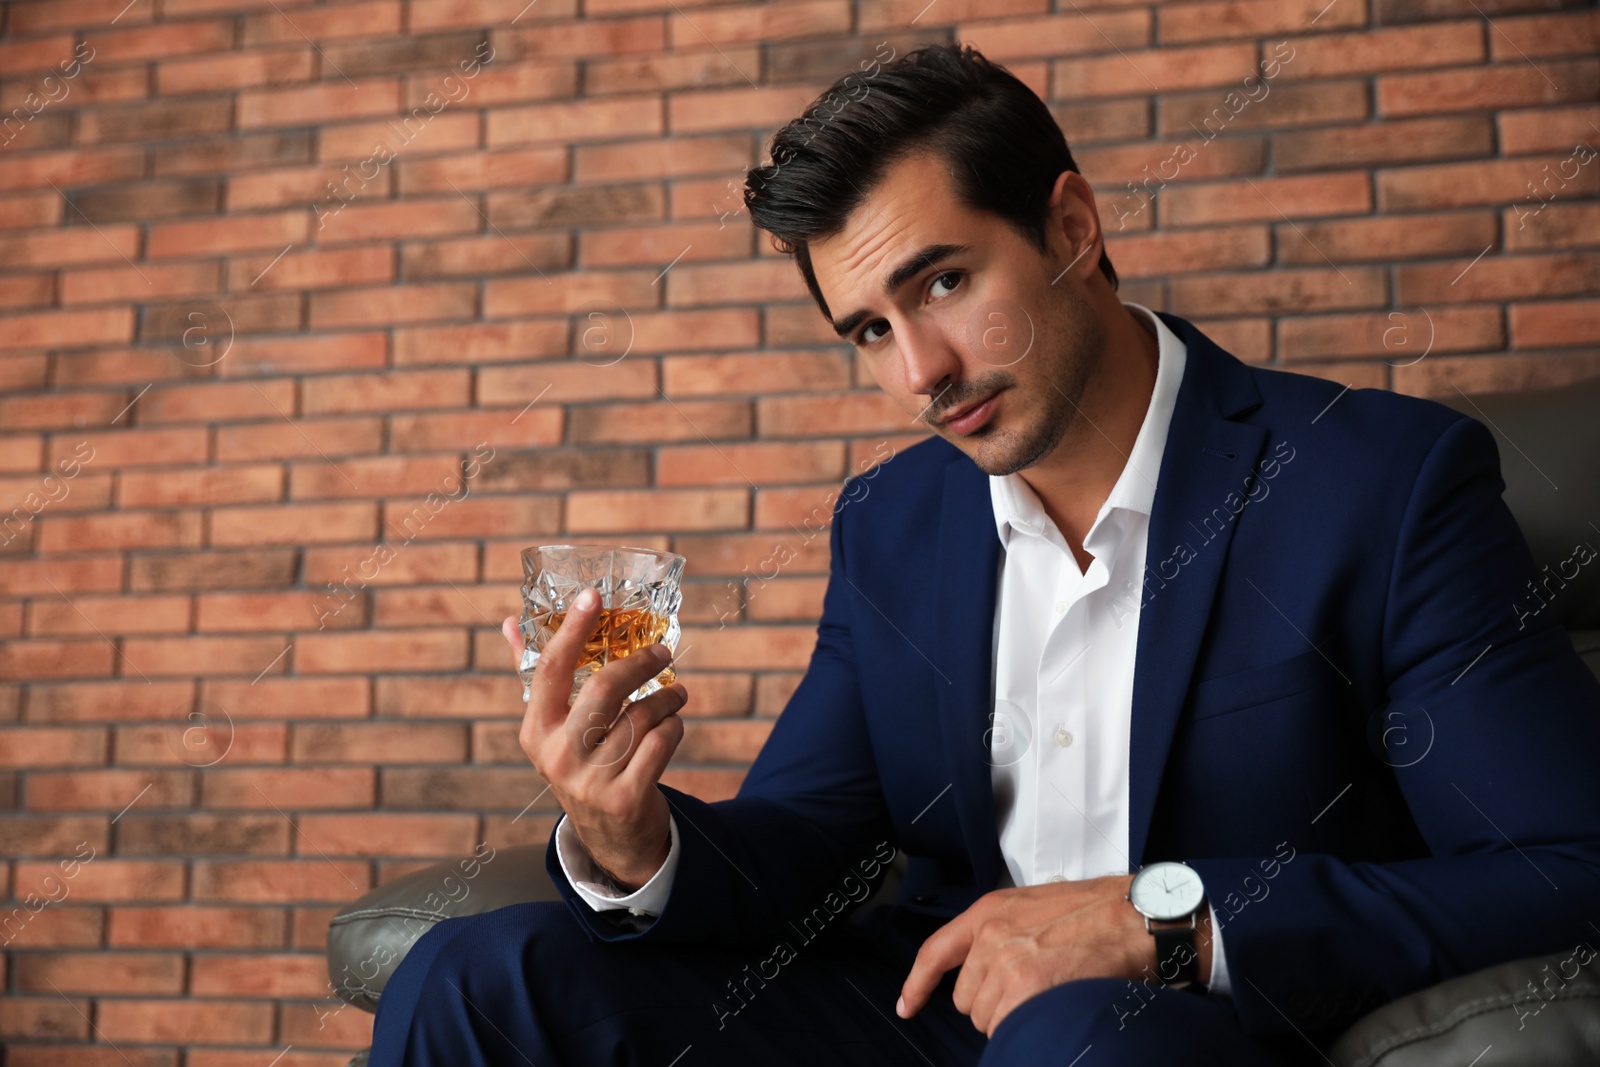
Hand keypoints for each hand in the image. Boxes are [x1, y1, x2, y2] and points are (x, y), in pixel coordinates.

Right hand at [502, 588, 686, 890]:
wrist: (610, 836)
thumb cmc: (583, 763)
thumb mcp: (553, 727)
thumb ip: (534, 675)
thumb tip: (511, 620)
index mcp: (536, 731)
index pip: (549, 669)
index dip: (572, 628)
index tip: (594, 595)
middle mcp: (558, 756)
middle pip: (604, 690)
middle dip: (640, 663)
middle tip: (662, 652)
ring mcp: (591, 781)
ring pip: (642, 716)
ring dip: (668, 698)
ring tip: (676, 694)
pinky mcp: (626, 798)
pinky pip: (662, 743)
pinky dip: (675, 726)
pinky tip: (674, 724)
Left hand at [896, 874, 1212, 1036]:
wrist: (1136, 916)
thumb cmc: (1098, 912)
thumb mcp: (1035, 907)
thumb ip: (1005, 933)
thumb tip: (989, 972)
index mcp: (990, 912)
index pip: (936, 951)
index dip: (917, 984)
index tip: (906, 1006)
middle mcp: (991, 935)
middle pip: (966, 999)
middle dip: (994, 1005)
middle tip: (1034, 990)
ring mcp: (1007, 963)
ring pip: (988, 1019)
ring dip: (1013, 1018)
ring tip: (1051, 994)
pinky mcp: (1027, 988)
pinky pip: (1009, 1028)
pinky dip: (1027, 1029)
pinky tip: (1053, 1008)